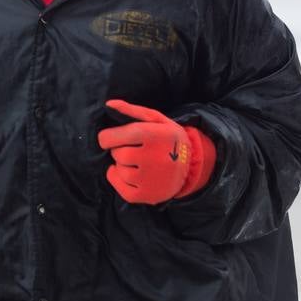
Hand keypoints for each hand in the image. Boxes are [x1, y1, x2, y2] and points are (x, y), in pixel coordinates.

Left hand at [98, 100, 216, 204]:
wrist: (192, 164)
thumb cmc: (169, 139)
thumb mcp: (157, 120)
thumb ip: (132, 110)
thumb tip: (109, 105)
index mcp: (154, 136)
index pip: (112, 137)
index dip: (108, 137)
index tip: (112, 137)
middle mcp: (153, 159)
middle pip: (117, 154)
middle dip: (121, 150)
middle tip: (135, 150)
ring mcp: (151, 180)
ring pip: (119, 170)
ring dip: (123, 165)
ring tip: (139, 162)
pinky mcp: (147, 195)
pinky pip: (119, 186)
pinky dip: (119, 179)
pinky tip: (133, 174)